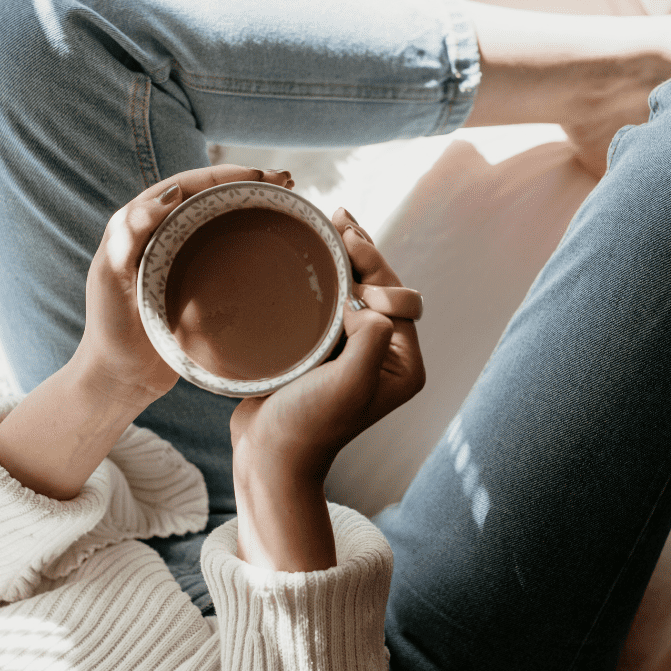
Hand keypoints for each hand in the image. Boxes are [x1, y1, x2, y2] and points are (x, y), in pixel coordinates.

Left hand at [77, 164, 293, 406]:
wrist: (121, 377)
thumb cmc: (110, 330)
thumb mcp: (110, 279)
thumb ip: (129, 234)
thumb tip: (170, 194)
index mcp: (139, 224)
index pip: (187, 185)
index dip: (224, 175)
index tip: (261, 177)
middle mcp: (162, 234)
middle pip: (210, 196)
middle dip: (248, 182)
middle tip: (288, 182)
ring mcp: (182, 258)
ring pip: (222, 220)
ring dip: (253, 205)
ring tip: (291, 199)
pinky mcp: (197, 283)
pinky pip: (227, 251)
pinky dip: (252, 239)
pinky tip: (276, 239)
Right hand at [231, 207, 425, 483]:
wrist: (269, 453)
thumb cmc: (309, 424)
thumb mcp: (350, 384)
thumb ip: (371, 339)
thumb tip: (366, 301)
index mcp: (401, 362)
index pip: (398, 298)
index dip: (376, 267)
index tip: (346, 244)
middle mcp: (383, 353)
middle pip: (380, 288)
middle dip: (362, 251)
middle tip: (339, 217)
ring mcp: (352, 348)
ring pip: (353, 290)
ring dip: (343, 256)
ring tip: (329, 220)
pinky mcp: (323, 347)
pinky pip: (328, 301)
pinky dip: (322, 275)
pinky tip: (308, 252)